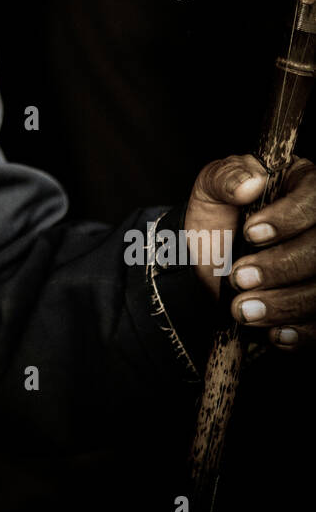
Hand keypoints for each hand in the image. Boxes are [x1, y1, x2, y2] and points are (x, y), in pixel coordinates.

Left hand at [184, 154, 315, 349]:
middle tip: (238, 278)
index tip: (250, 233)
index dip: (289, 218)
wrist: (207, 264)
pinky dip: (300, 332)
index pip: (314, 199)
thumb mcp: (211, 190)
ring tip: (242, 309)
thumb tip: (251, 182)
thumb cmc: (218, 219)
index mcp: (304, 187)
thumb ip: (226, 178)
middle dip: (281, 267)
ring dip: (285, 303)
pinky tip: (275, 334)